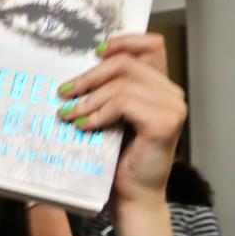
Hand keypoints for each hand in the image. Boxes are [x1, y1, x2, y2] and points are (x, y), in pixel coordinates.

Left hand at [57, 34, 184, 209]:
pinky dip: (97, 113)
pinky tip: (83, 127)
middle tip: (63, 93)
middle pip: (125, 63)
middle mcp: (170, 92)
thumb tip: (72, 70)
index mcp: (158, 85)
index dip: (122, 41)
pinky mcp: (165, 122)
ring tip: (68, 114)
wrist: (129, 194)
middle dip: (88, 77)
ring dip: (87, 99)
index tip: (93, 52)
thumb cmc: (115, 156)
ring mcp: (172, 107)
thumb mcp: (107, 114)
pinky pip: (123, 103)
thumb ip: (104, 90)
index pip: (149, 45)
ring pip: (121, 84)